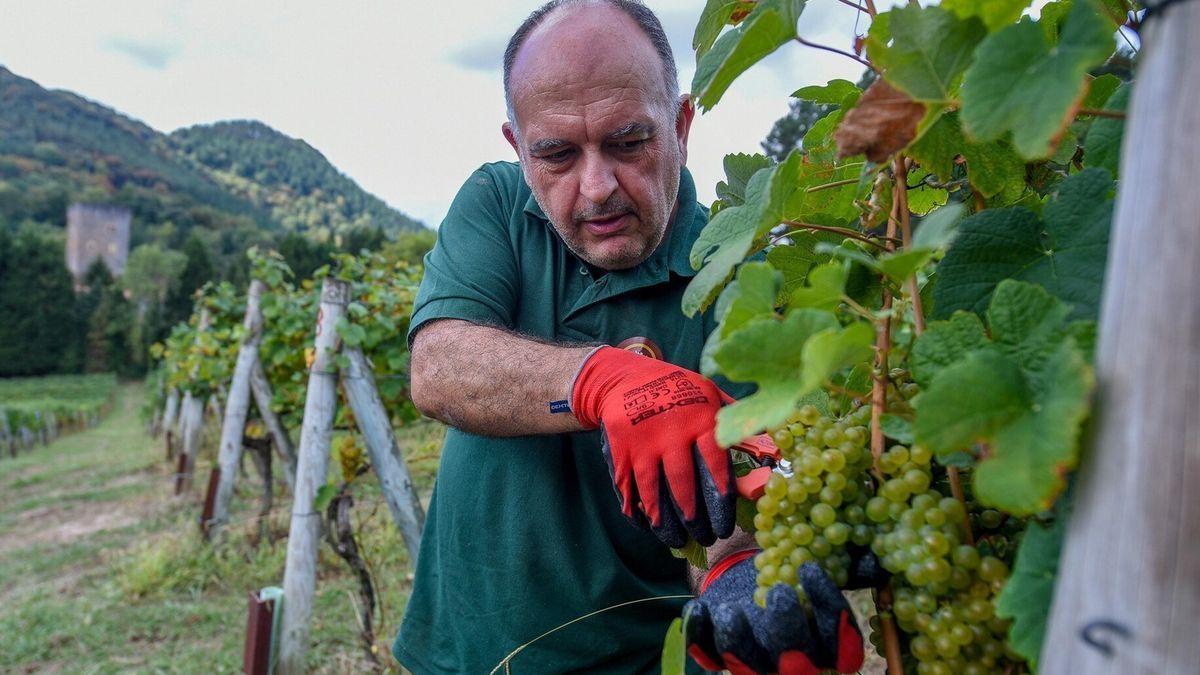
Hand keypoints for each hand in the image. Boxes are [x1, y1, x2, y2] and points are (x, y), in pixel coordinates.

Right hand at [571, 346, 743, 546]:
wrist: (625, 377)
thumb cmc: (677, 390)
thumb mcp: (710, 394)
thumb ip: (736, 421)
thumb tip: (774, 441)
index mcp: (700, 418)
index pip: (714, 464)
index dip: (721, 497)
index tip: (726, 522)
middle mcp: (671, 431)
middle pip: (683, 484)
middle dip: (695, 517)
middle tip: (705, 537)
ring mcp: (642, 443)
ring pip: (653, 491)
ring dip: (665, 521)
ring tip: (676, 540)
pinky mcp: (620, 450)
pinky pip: (628, 487)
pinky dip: (637, 510)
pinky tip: (647, 525)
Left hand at [684, 553, 864, 674]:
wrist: (746, 575)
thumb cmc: (791, 570)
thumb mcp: (815, 563)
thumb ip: (845, 562)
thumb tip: (873, 554)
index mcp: (825, 643)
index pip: (842, 647)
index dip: (831, 613)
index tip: (810, 568)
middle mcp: (792, 660)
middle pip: (798, 669)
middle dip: (789, 635)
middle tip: (780, 594)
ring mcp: (754, 660)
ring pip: (749, 670)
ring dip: (740, 644)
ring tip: (731, 609)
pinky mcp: (719, 653)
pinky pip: (708, 656)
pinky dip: (701, 635)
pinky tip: (699, 609)